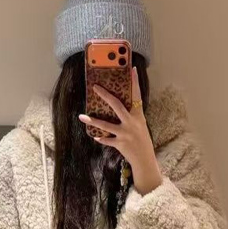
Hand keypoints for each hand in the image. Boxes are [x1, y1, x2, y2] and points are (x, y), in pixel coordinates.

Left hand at [78, 66, 162, 194]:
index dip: (135, 82)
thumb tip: (117, 105)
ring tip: (82, 117)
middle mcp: (131, 123)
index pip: (137, 95)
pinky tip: (94, 136)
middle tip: (95, 87)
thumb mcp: (140, 125)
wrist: (145, 159)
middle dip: (105, 95)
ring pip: (106, 125)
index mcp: (138, 116)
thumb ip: (131, 115)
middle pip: (117, 105)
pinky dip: (101, 138)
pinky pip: (107, 140)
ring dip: (93, 121)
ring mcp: (125, 133)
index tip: (132, 69)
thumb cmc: (142, 140)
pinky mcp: (120, 144)